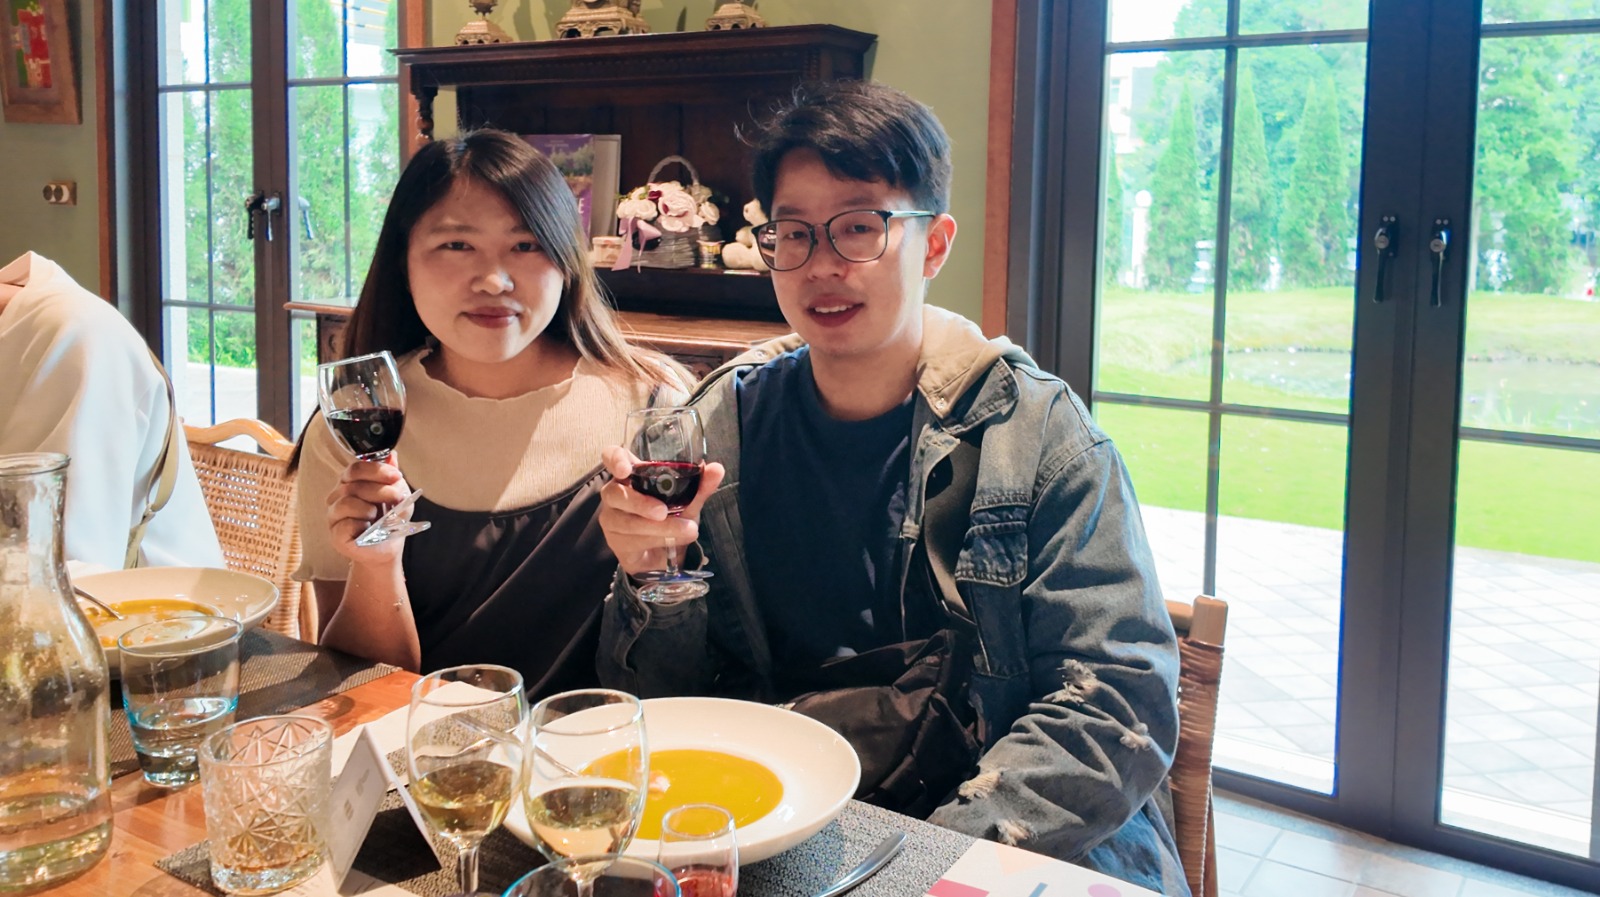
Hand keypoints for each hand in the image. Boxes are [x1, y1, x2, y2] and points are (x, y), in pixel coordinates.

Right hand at [326, 453, 413, 566]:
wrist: (389, 546)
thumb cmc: (391, 519)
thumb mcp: (398, 494)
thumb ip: (392, 475)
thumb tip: (391, 455)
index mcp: (351, 483)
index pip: (355, 468)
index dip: (376, 470)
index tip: (396, 476)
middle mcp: (338, 496)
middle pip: (353, 485)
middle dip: (380, 491)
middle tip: (396, 498)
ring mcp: (334, 515)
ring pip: (347, 502)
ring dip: (370, 510)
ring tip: (377, 518)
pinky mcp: (335, 535)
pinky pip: (345, 524)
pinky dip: (361, 526)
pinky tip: (367, 529)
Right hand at [598, 445, 724, 576]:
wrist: (666, 555)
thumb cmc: (671, 518)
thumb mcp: (688, 501)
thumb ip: (700, 485)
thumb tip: (717, 469)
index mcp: (631, 475)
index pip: (611, 457)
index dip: (614, 459)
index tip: (625, 469)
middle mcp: (615, 494)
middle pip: (614, 493)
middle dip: (640, 503)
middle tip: (663, 512)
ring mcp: (612, 519)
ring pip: (626, 522)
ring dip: (658, 528)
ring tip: (686, 531)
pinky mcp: (615, 542)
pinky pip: (630, 541)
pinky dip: (656, 541)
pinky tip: (672, 543)